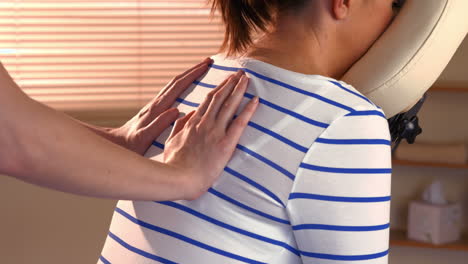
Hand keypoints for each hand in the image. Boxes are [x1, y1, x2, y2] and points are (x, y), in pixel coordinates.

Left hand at [112, 58, 212, 154]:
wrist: (116, 146)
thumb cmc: (131, 146)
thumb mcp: (143, 138)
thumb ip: (158, 125)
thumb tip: (176, 110)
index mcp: (156, 109)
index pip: (177, 86)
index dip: (192, 75)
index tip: (206, 65)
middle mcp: (155, 104)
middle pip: (176, 81)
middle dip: (192, 70)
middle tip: (208, 61)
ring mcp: (154, 106)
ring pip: (173, 86)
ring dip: (187, 76)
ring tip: (201, 70)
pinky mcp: (153, 111)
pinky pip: (171, 94)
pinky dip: (181, 87)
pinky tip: (187, 89)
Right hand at [163, 71, 258, 199]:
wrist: (178, 178)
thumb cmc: (173, 164)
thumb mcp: (170, 142)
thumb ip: (177, 126)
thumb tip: (185, 114)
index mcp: (192, 123)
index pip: (208, 101)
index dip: (219, 89)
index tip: (226, 80)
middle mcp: (205, 123)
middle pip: (220, 98)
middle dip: (231, 83)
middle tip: (240, 73)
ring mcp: (215, 132)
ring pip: (230, 105)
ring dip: (239, 90)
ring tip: (247, 79)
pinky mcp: (226, 143)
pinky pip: (240, 123)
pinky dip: (249, 110)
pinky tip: (256, 100)